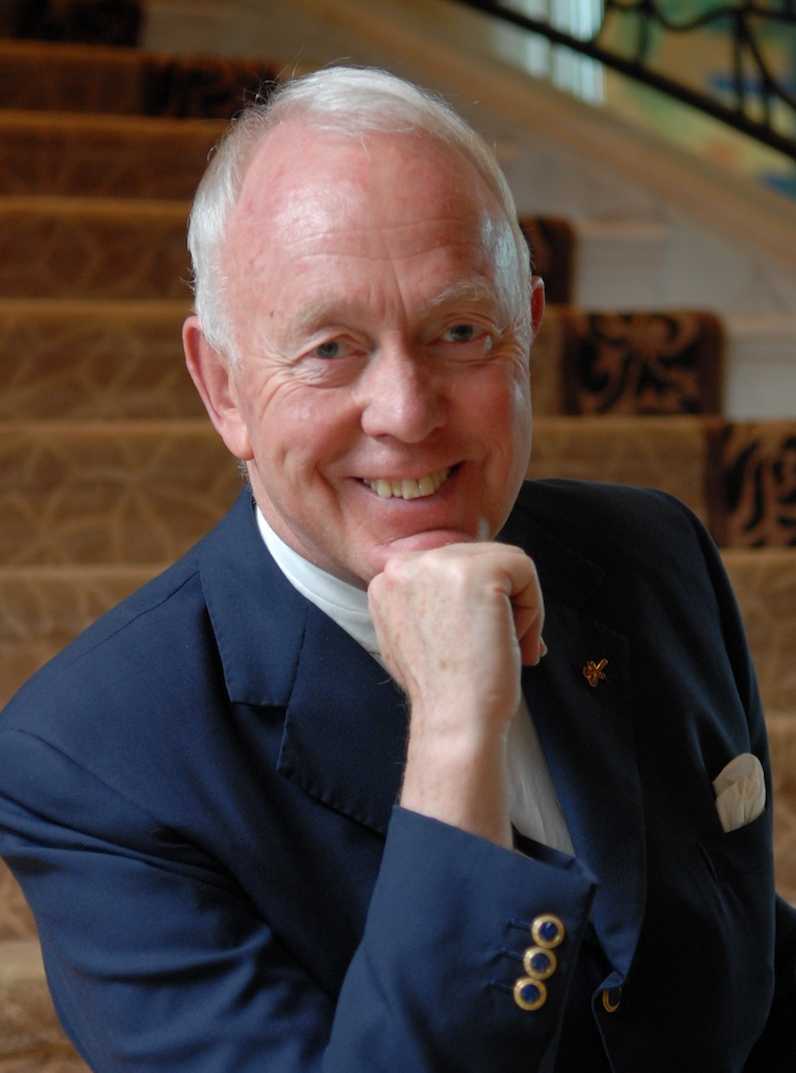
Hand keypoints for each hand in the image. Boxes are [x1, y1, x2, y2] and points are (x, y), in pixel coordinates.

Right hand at [368, 543, 544, 845]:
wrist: (454, 722)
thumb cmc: (444, 690)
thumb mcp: (415, 634)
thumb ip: (429, 600)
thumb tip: (470, 585)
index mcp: (387, 580)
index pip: (451, 567)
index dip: (474, 605)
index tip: (471, 645)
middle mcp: (404, 564)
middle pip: (478, 559)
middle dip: (498, 605)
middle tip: (493, 650)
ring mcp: (438, 563)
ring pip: (505, 564)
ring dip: (516, 608)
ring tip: (501, 647)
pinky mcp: (477, 570)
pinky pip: (525, 570)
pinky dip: (533, 609)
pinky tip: (514, 642)